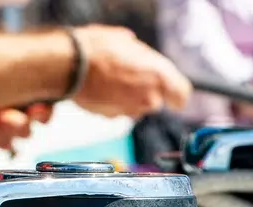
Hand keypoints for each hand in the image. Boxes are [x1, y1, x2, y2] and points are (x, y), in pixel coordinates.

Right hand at [70, 25, 191, 118]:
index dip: (175, 93)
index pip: (182, 96)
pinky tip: (101, 86)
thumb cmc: (99, 48)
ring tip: (111, 78)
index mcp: (160, 76)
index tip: (171, 92)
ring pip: (136, 107)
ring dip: (127, 96)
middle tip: (130, 74)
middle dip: (145, 91)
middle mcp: (149, 98)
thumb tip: (141, 57)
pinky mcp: (112, 117)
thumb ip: (143, 57)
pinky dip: (112, 101)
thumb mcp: (128, 41)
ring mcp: (131, 111)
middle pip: (156, 101)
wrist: (70, 65)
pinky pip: (118, 110)